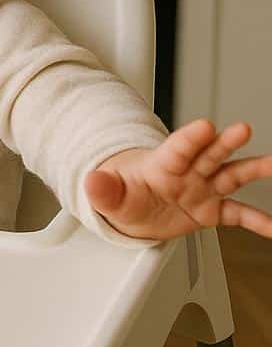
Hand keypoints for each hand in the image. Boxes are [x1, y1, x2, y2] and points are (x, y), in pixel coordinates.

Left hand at [85, 119, 271, 241]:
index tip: (205, 126)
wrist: (132, 208)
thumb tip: (91, 183)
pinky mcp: (211, 210)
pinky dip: (257, 220)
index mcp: (160, 164)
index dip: (190, 138)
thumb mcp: (108, 194)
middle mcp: (187, 173)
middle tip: (242, 129)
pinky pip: (238, 214)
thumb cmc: (123, 193)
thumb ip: (103, 189)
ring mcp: (202, 189)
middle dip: (225, 142)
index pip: (176, 149)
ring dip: (253, 170)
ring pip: (230, 176)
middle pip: (208, 154)